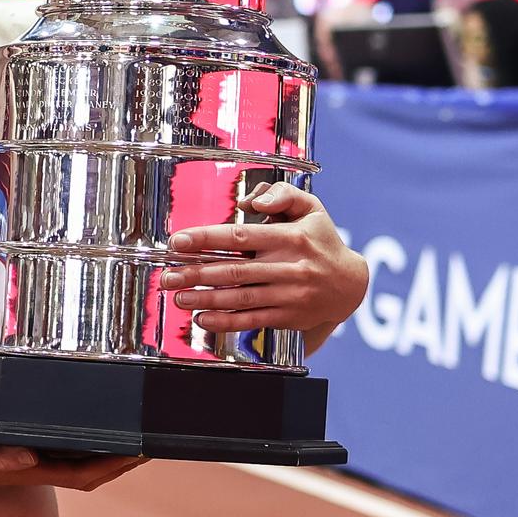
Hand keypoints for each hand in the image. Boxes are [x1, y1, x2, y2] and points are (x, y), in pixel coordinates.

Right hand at [0, 437, 148, 493]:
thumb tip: (31, 456)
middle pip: (91, 468)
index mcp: (29, 471)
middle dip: (122, 458)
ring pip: (78, 460)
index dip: (116, 465)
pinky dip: (82, 440)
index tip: (142, 451)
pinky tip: (86, 426)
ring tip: (129, 430)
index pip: (85, 473)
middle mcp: (34, 468)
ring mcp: (27, 461)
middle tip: (151, 438)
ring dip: (106, 450)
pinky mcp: (16, 451)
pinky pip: (60, 448)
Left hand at [160, 183, 369, 340]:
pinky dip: (226, 322)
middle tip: (168, 276)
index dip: (207, 238)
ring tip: (178, 297)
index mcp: (291, 237)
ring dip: (205, 299)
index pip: (242, 236)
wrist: (350, 285)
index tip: (178, 241)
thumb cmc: (322, 241)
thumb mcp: (311, 208)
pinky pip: (252, 320)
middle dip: (196, 274)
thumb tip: (252, 200)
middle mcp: (290, 267)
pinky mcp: (288, 317)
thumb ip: (282, 194)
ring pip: (240, 298)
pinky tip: (202, 320)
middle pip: (235, 271)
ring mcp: (289, 295)